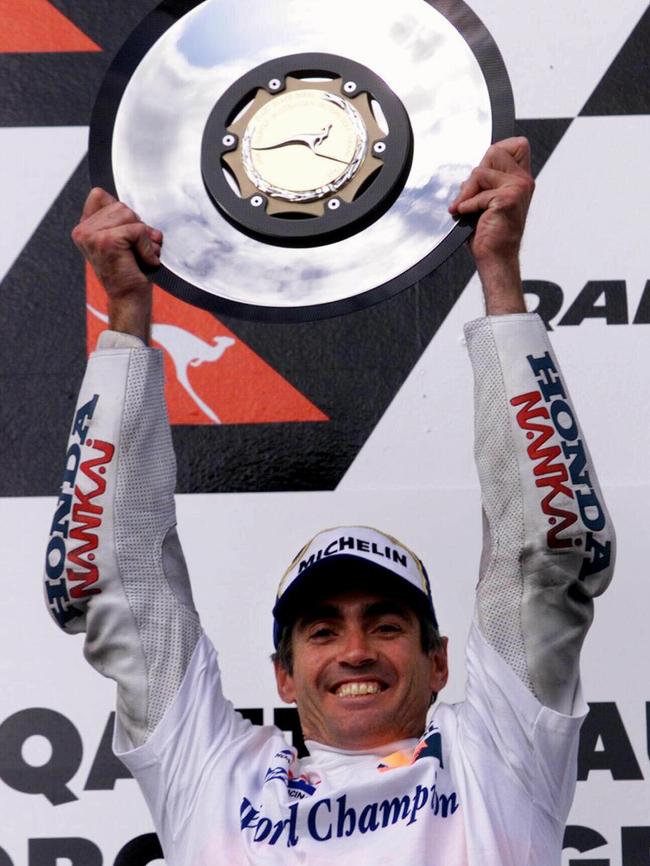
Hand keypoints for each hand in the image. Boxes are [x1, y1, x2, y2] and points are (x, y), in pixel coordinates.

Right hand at [71, 188, 162, 341]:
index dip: (123, 215)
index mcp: (83, 228)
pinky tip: (145, 261)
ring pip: (129, 215)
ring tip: (141, 255)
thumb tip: (121, 201)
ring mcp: (91, 235)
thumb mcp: (122, 240)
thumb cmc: (131, 271)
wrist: (130, 299)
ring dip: (144, 237)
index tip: (126, 240)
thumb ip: (117, 218)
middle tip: (136, 251)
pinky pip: (137, 230)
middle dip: (137, 227)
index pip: (100, 195)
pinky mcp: (106, 241)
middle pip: (120, 206)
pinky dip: (147, 246)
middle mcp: (82, 231)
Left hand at [449, 137, 534, 314]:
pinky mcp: (508, 198)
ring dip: (467, 191)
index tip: (482, 175)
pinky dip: (468, 205)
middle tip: (469, 195)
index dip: (496, 151)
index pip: (517, 144)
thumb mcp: (487, 200)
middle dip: (475, 174)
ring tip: (465, 208)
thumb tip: (471, 170)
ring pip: (481, 171)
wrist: (495, 257)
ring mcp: (519, 188)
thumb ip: (485, 180)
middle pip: (495, 151)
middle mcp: (524, 181)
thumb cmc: (489, 233)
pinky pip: (478, 193)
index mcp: (521, 180)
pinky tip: (468, 215)